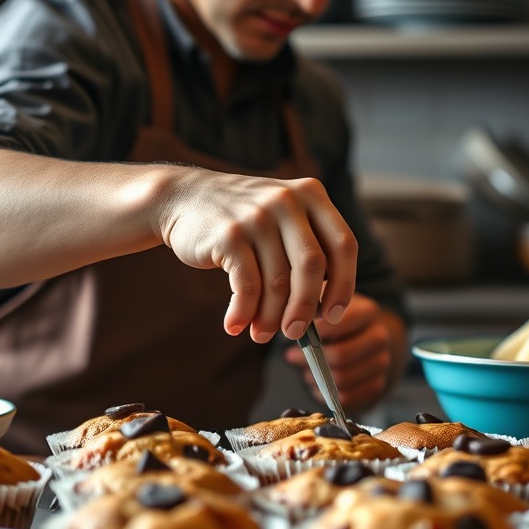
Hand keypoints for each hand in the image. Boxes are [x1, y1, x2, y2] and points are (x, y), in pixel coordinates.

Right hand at [155, 167, 356, 343]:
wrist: (184, 197)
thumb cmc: (243, 218)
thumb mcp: (282, 216)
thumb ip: (306, 249)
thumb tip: (321, 311)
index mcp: (311, 195)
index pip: (344, 245)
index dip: (344, 285)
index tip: (333, 315)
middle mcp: (287, 202)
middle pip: (313, 267)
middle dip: (306, 308)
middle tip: (295, 333)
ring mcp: (257, 217)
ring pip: (278, 282)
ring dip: (271, 317)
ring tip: (261, 334)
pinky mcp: (228, 235)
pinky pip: (246, 286)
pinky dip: (244, 312)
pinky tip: (236, 325)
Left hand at [282, 294, 402, 413]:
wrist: (367, 340)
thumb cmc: (339, 320)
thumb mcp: (328, 305)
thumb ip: (312, 311)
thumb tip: (292, 326)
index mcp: (368, 312)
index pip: (342, 321)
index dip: (317, 330)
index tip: (296, 332)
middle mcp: (379, 337)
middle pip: (342, 354)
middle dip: (313, 358)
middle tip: (292, 355)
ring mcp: (381, 363)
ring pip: (342, 378)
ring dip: (317, 378)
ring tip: (305, 371)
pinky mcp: (376, 386)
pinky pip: (347, 397)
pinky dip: (327, 394)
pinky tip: (317, 384)